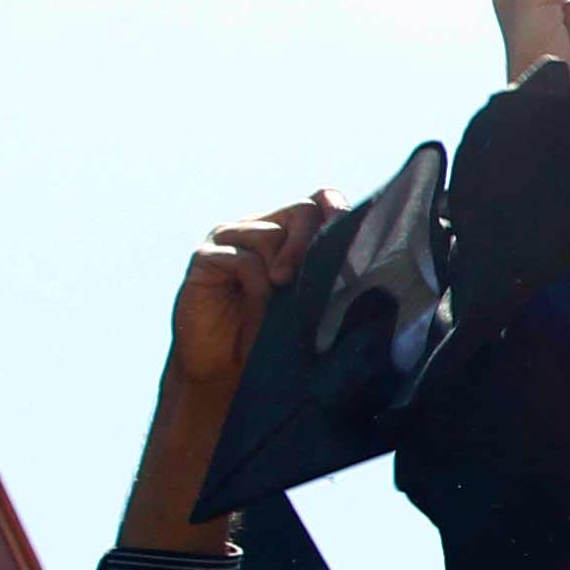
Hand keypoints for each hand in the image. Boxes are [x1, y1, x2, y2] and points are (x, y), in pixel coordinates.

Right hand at [168, 194, 336, 395]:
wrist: (224, 370)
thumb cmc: (271, 336)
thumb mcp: (307, 304)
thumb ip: (326, 275)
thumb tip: (364, 258)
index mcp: (288, 232)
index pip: (320, 200)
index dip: (337, 211)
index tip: (349, 237)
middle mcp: (259, 226)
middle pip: (302, 210)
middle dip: (312, 244)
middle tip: (310, 281)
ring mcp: (229, 238)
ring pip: (271, 233)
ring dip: (284, 269)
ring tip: (280, 300)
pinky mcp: (204, 256)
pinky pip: (241, 258)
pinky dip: (256, 284)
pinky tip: (257, 306)